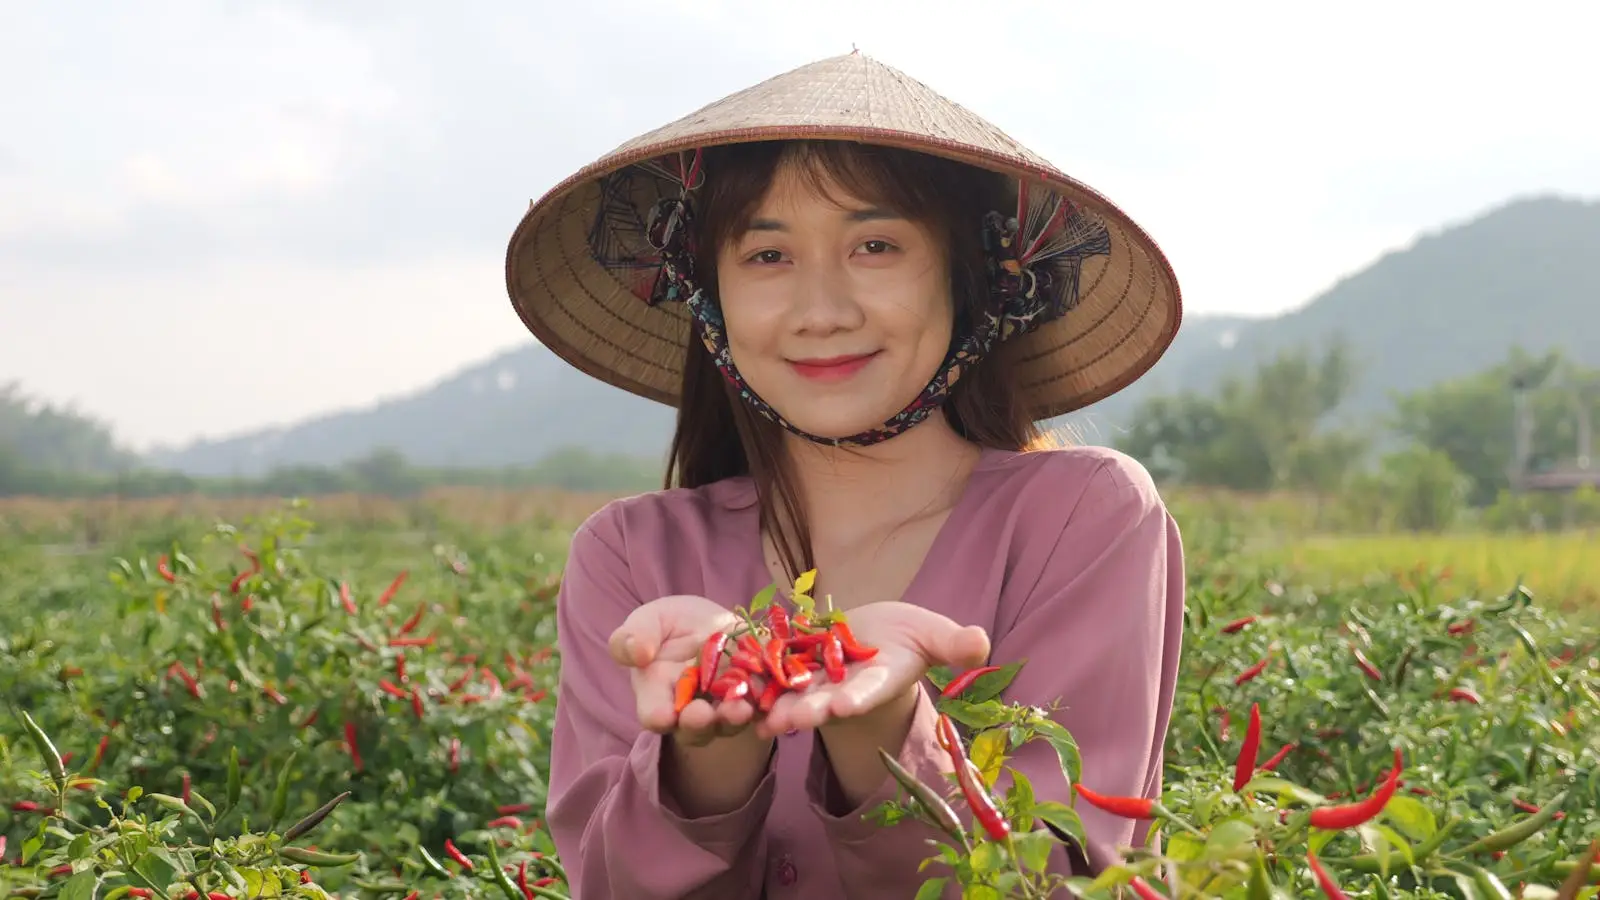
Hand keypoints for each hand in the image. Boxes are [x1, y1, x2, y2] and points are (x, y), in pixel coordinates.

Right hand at [608, 594, 759, 746]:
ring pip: (729, 722)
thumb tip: (637, 653)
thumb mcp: (648, 621)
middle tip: (704, 715)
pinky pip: (764, 706)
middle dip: (699, 724)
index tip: (663, 715)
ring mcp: (725, 707)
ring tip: (740, 707)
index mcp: (658, 695)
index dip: (658, 716)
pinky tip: (774, 698)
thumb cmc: (669, 625)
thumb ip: (633, 636)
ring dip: (734, 718)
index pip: (654, 713)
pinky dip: (770, 706)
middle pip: (693, 728)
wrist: (709, 621)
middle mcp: (692, 710)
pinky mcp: (756, 697)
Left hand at [753, 601, 990, 739]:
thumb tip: (982, 641)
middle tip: (789, 720)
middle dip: (808, 711)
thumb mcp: (933, 634)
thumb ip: (952, 643)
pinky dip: (753, 680)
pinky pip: (769, 673)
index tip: (847, 704)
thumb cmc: (910, 636)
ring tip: (755, 716)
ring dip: (774, 706)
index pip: (869, 691)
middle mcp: (845, 688)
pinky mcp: (792, 666)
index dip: (858, 698)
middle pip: (825, 702)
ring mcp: (816, 681)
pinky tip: (731, 686)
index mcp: (879, 679)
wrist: (874, 636)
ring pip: (792, 695)